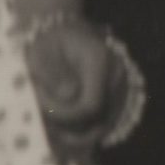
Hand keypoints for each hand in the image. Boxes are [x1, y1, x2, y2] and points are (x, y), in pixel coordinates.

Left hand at [22, 13, 146, 164]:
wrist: (62, 32)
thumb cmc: (48, 41)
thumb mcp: (43, 52)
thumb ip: (54, 74)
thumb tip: (69, 96)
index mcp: (100, 61)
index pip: (90, 105)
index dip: (66, 116)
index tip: (43, 109)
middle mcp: (117, 76)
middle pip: (99, 120)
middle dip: (69, 127)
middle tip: (45, 119)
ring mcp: (121, 88)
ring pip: (104, 127)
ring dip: (77, 133)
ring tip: (53, 126)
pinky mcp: (118, 98)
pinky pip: (105, 124)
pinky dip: (86, 131)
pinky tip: (66, 131)